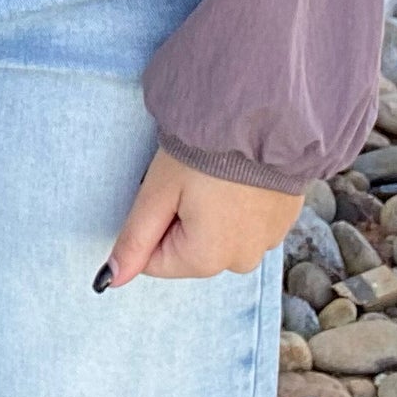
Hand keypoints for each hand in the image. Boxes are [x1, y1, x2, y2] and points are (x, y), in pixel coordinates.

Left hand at [96, 146, 301, 285]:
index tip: (167, 190)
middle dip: (183, 219)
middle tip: (191, 180)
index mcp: (207, 260)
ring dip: (213, 212)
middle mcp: (241, 261)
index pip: (157, 261)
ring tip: (217, 175)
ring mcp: (268, 241)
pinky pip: (248, 222)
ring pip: (220, 236)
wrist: (260, 115)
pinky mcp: (285, 220)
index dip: (153, 222)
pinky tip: (239, 176)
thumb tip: (111, 280)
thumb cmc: (204, 151)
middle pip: (191, 250)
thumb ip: (134, 240)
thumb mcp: (158, 192)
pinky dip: (239, 204)